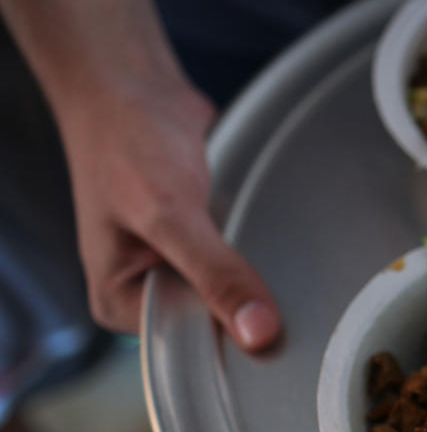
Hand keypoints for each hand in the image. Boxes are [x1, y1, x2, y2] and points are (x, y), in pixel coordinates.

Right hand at [59, 79, 281, 350]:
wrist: (130, 84)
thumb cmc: (128, 143)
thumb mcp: (170, 215)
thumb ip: (216, 274)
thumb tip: (259, 333)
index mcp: (120, 304)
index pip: (190, 347)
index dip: (236, 342)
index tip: (285, 339)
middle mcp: (147, 292)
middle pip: (215, 325)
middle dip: (252, 310)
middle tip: (301, 303)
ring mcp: (176, 266)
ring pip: (234, 293)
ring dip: (263, 282)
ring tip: (294, 274)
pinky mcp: (204, 240)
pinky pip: (243, 263)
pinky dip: (262, 255)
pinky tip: (282, 249)